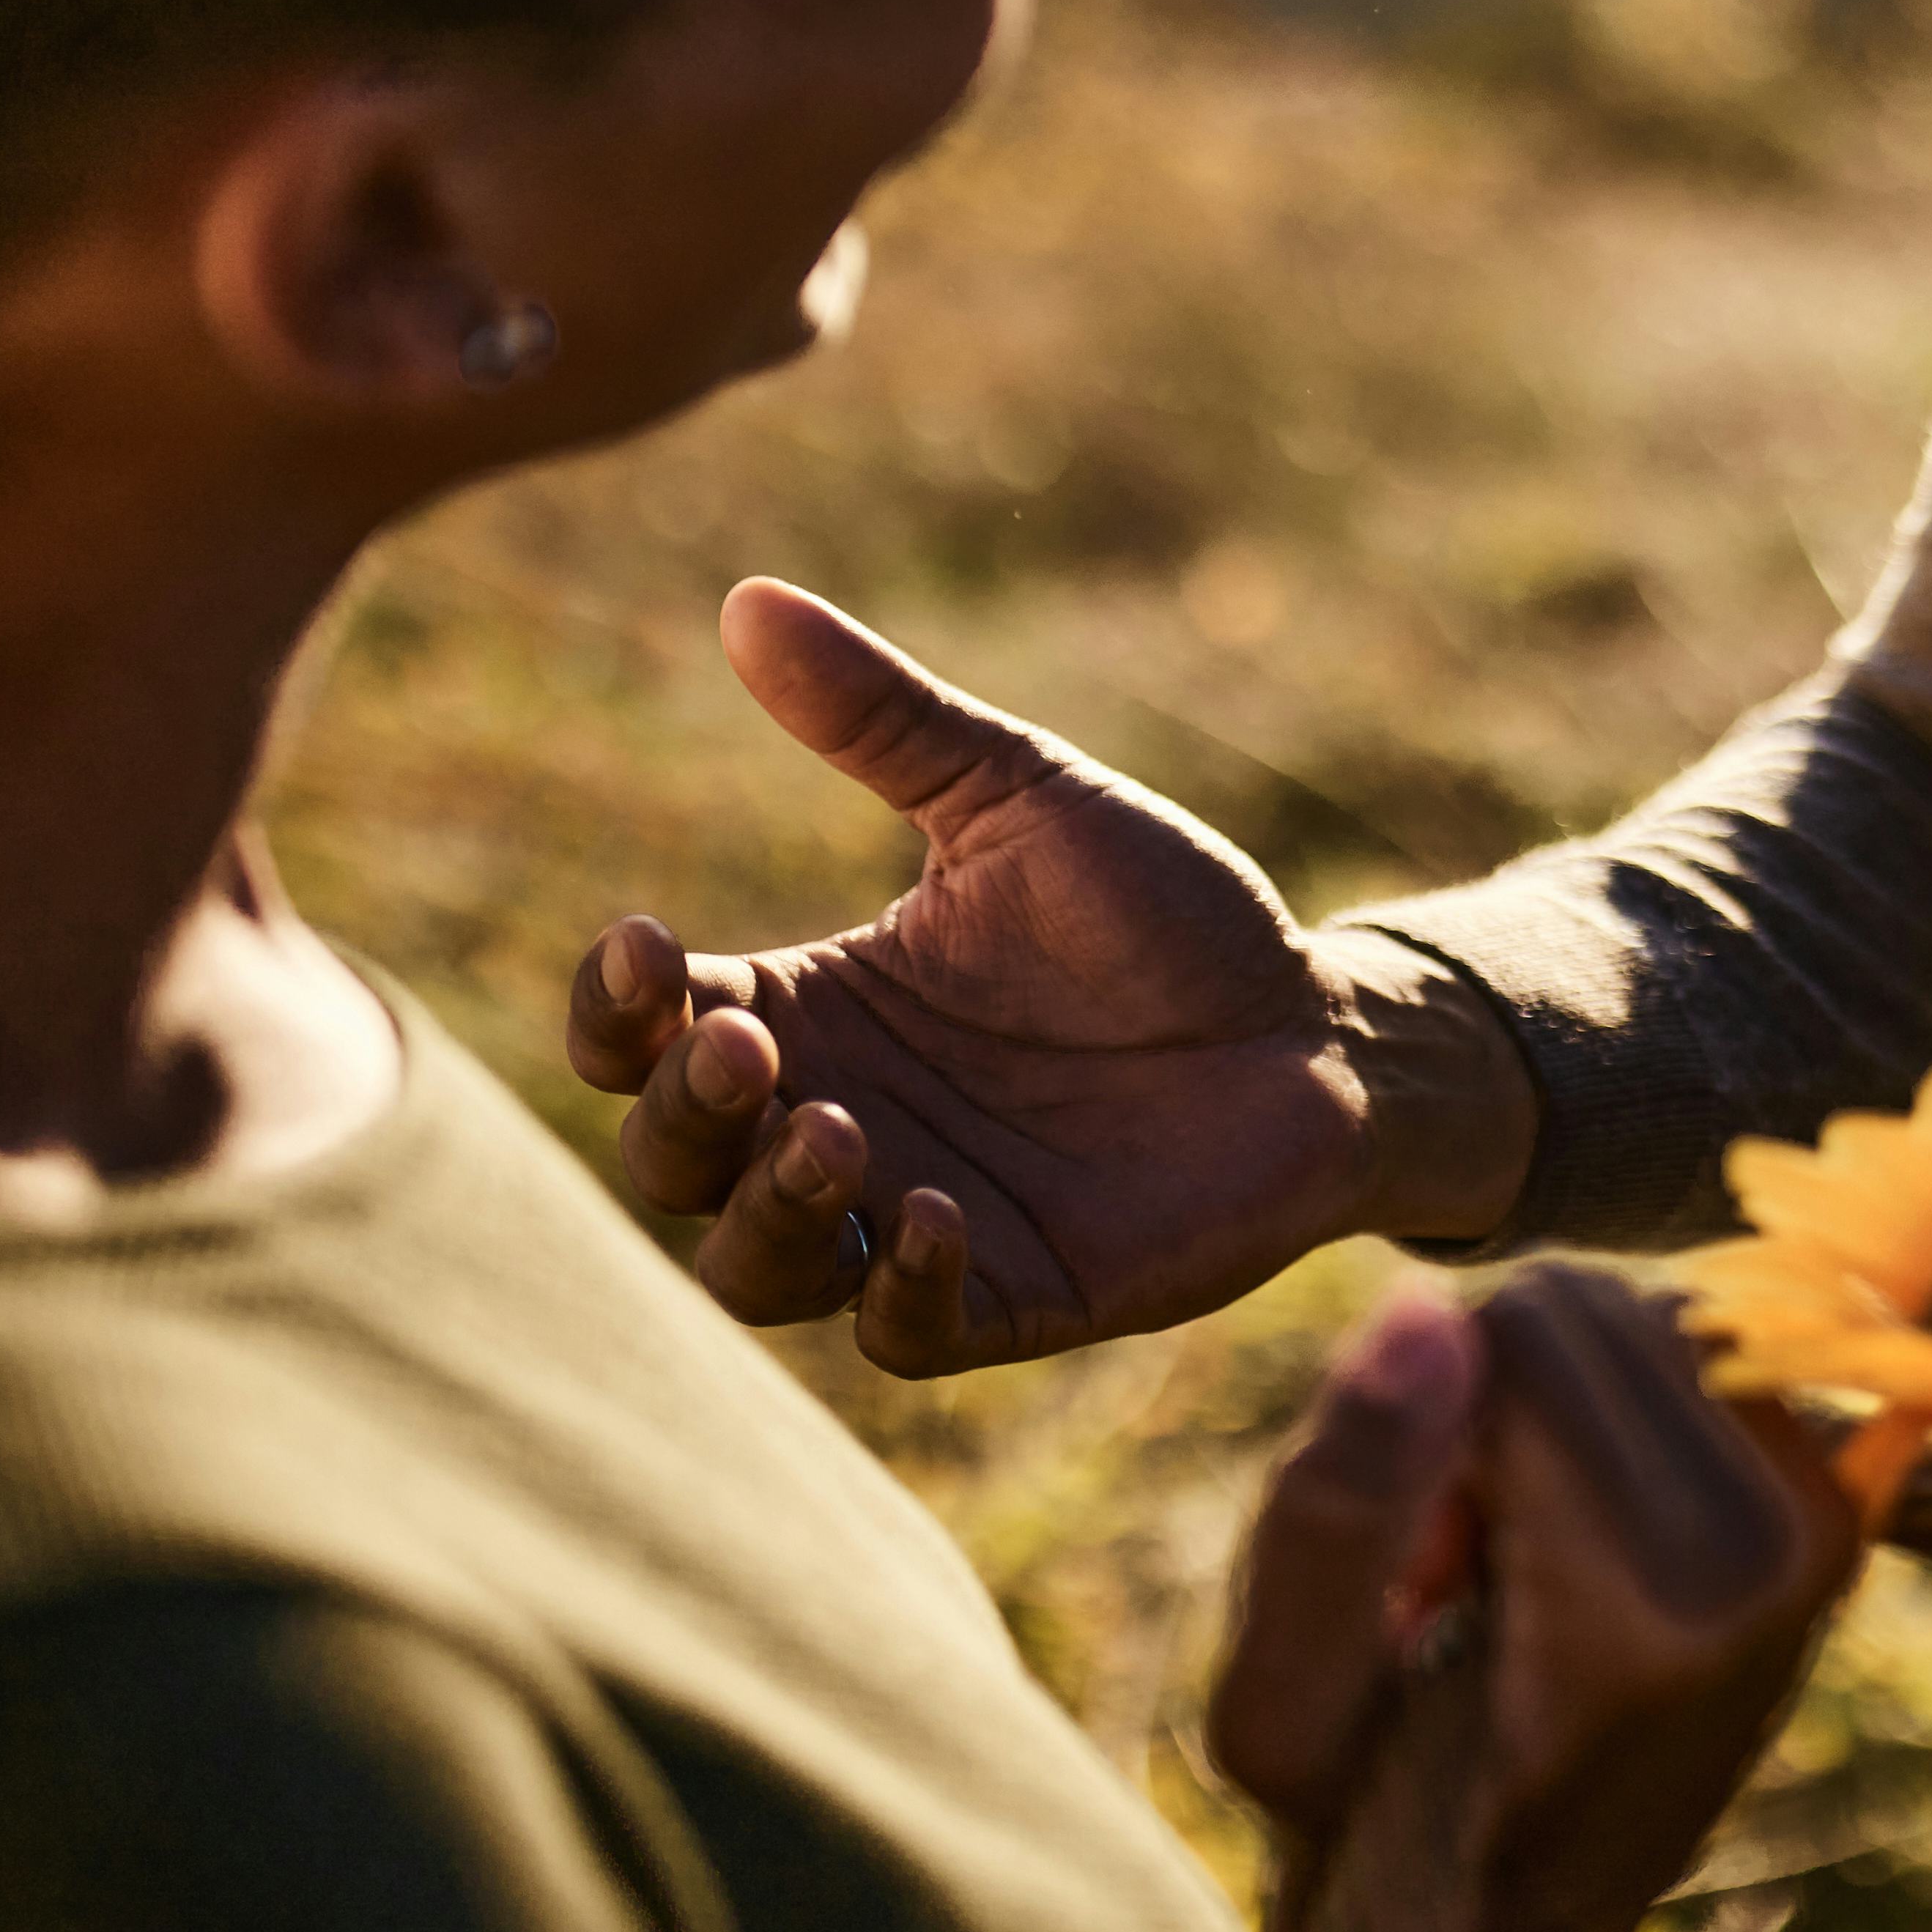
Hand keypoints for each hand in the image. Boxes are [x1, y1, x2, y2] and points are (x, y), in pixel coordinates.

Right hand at [563, 579, 1532, 1373]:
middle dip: (680, 1113)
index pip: (645, 1033)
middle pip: (670, 1161)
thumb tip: (749, 599)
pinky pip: (903, 1332)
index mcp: (813, 1011)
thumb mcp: (1021, 801)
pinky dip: (897, 1287)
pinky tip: (928, 1215)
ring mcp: (910, 1220)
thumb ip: (886, 721)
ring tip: (833, 1130)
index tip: (648, 941)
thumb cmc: (1164, 916)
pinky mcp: (1010, 1295)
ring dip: (766, 1209)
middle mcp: (836, 1124)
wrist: (1315, 1022)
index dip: (616, 1006)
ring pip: (757, 1269)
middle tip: (742, 1048)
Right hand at [1209, 1271, 1859, 1915]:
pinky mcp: (1841, 1504)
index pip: (1515, 1333)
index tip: (1419, 1571)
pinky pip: (1705, 1350)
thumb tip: (1426, 1302)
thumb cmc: (1369, 1815)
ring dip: (1555, 1402)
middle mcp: (1773, 1553)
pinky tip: (1592, 1528)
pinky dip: (1627, 1407)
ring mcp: (1827, 1524)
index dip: (1419, 1420)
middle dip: (1493, 1401)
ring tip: (1525, 1557)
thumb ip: (1332, 1505)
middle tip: (1468, 1567)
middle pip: (1588, 1304)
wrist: (1519, 1911)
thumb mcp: (1280, 1712)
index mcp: (1645, 1611)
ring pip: (1642, 1311)